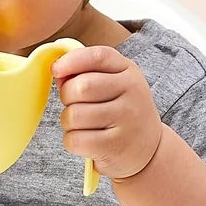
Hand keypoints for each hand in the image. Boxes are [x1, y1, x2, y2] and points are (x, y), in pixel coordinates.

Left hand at [53, 45, 162, 180]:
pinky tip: (86, 140)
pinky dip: (72, 141)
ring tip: (82, 124)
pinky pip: (75, 140)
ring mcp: (127, 121)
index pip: (97, 57)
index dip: (71, 61)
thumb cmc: (121, 110)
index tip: (56, 70)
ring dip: (68, 122)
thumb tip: (58, 72)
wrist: (149, 148)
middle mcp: (132, 93)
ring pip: (74, 115)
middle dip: (67, 96)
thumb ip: (86, 72)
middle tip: (76, 104)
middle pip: (80, 87)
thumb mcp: (114, 82)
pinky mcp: (116, 146)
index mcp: (129, 71)